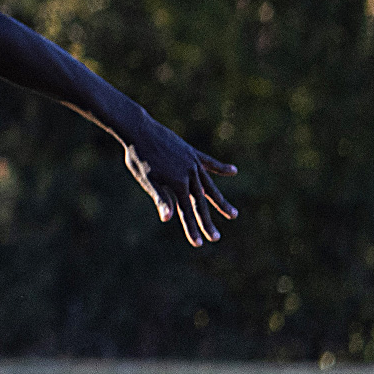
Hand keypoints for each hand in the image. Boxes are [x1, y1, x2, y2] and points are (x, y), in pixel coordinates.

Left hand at [123, 123, 238, 246]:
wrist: (140, 130)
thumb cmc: (140, 157)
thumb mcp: (147, 179)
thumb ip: (160, 198)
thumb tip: (168, 218)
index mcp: (178, 183)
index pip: (186, 211)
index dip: (192, 228)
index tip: (200, 243)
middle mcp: (190, 174)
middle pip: (201, 202)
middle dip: (207, 221)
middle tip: (216, 238)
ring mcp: (193, 163)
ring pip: (210, 186)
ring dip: (220, 201)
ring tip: (233, 215)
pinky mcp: (192, 153)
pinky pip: (209, 162)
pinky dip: (220, 168)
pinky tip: (233, 172)